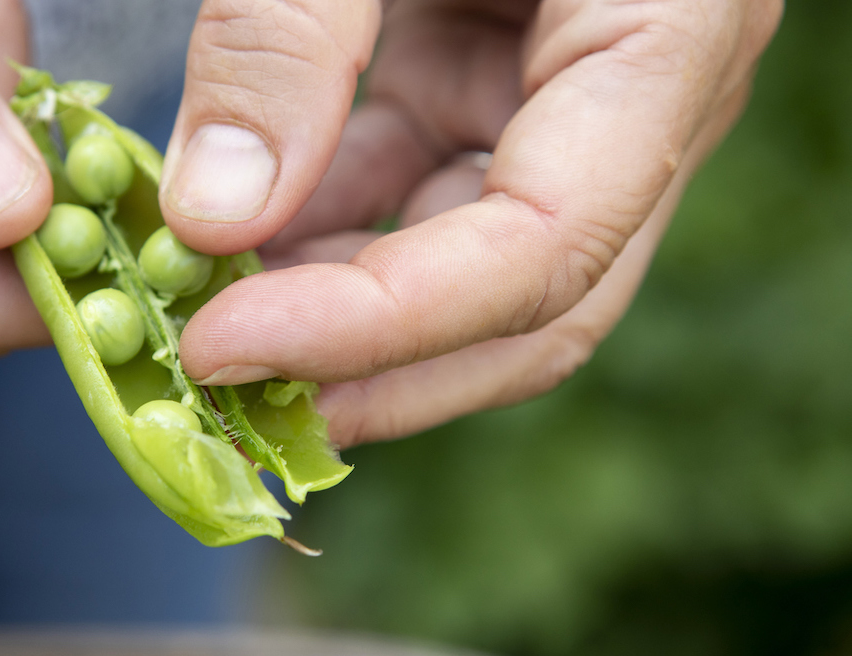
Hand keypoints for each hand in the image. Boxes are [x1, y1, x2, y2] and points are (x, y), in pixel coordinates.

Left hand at [164, 0, 782, 446]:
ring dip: (337, 324)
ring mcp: (560, 107)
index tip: (223, 347)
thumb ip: (293, 34)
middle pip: (527, 311)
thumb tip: (213, 218)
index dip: (384, 326)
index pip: (544, 252)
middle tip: (221, 407)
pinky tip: (227, 254)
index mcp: (663, 41)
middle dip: (375, 375)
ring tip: (203, 340)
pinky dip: (320, 244)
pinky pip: (412, 202)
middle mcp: (631, 105)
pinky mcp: (485, 88)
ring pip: (465, 279)